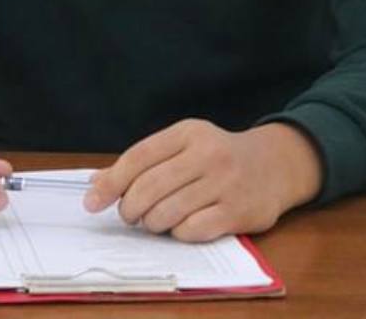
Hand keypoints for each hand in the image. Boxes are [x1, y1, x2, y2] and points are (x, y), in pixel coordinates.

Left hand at [83, 120, 321, 241]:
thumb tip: (95, 184)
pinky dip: (178, 233)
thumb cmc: (216, 157)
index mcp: (188, 133)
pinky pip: (193, 230)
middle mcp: (207, 154)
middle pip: (150, 187)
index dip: (112, 182)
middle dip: (130, 207)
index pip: (139, 157)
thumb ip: (142, 163)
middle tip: (128, 215)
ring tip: (153, 221)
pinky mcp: (239, 212)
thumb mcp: (182, 146)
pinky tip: (180, 226)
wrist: (273, 165)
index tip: (92, 202)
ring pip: (169, 212)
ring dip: (152, 223)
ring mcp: (225, 183)